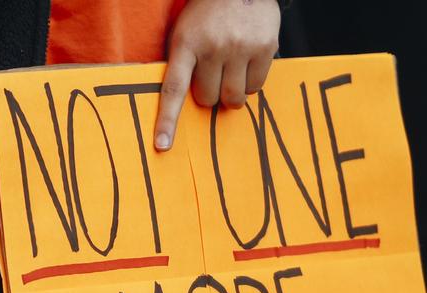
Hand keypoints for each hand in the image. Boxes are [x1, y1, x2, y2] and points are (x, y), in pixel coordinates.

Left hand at [154, 0, 280, 150]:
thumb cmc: (208, 12)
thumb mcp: (185, 31)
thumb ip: (184, 63)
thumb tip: (185, 106)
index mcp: (186, 43)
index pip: (173, 89)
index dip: (167, 120)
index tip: (162, 145)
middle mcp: (213, 48)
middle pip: (207, 99)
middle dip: (209, 94)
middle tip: (213, 75)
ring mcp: (240, 48)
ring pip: (234, 98)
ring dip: (231, 93)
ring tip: (231, 71)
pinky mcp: (264, 48)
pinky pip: (256, 87)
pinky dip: (251, 83)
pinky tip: (247, 63)